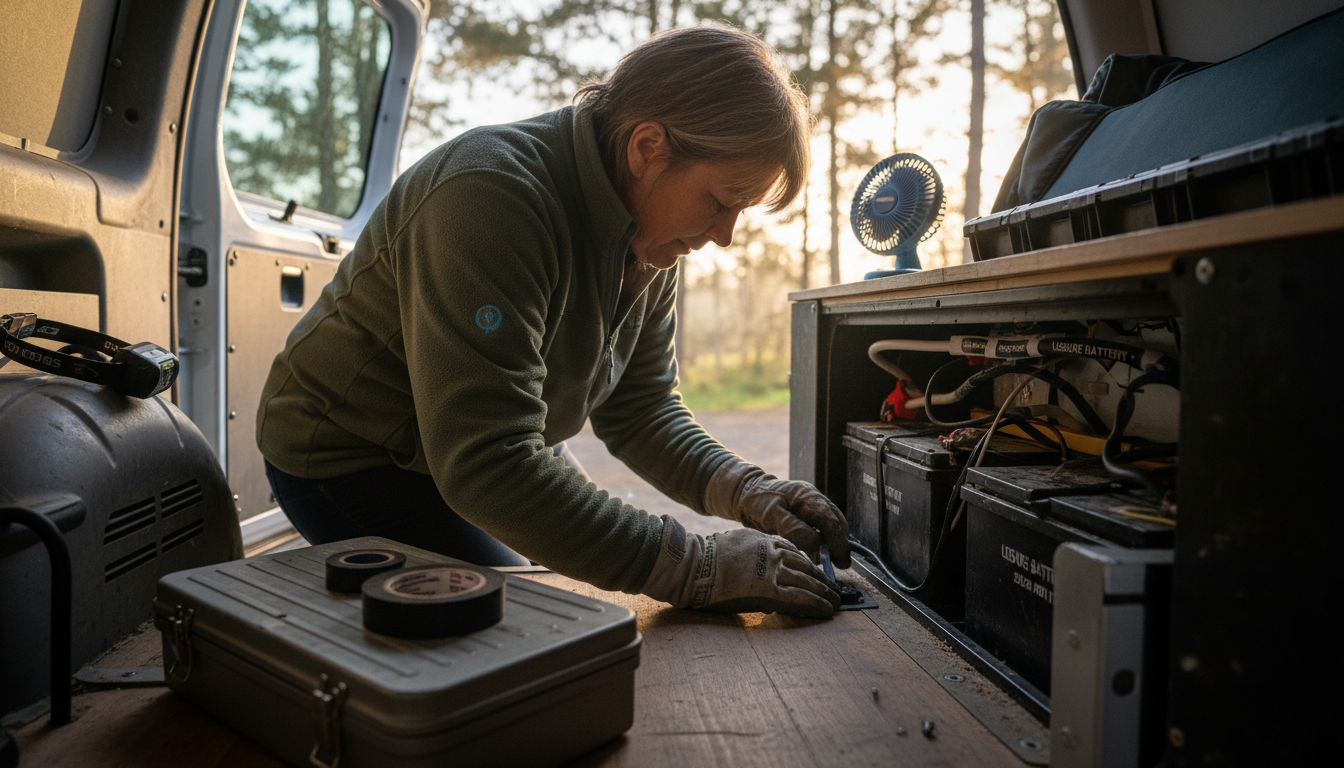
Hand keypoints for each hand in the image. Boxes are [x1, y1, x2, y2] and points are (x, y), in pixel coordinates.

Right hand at [639, 517, 839, 617]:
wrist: (694, 566)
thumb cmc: (706, 559)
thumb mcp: (736, 546)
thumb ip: (754, 555)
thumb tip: (762, 570)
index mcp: (764, 541)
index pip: (795, 552)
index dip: (810, 565)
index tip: (818, 574)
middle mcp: (773, 553)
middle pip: (806, 566)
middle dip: (822, 580)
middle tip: (834, 590)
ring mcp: (772, 571)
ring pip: (807, 582)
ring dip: (824, 593)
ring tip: (834, 602)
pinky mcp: (770, 590)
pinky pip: (800, 597)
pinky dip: (816, 603)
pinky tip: (826, 609)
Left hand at [703, 460, 850, 568]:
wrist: (746, 493)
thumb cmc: (756, 502)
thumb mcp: (770, 514)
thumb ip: (791, 526)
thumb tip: (814, 542)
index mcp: (807, 496)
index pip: (830, 519)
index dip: (837, 539)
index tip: (839, 558)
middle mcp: (814, 499)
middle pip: (836, 521)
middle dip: (841, 543)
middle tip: (842, 564)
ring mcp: (812, 506)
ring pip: (832, 525)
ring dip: (834, 542)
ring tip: (835, 562)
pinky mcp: (807, 514)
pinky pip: (822, 528)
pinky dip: (825, 541)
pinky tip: (821, 554)